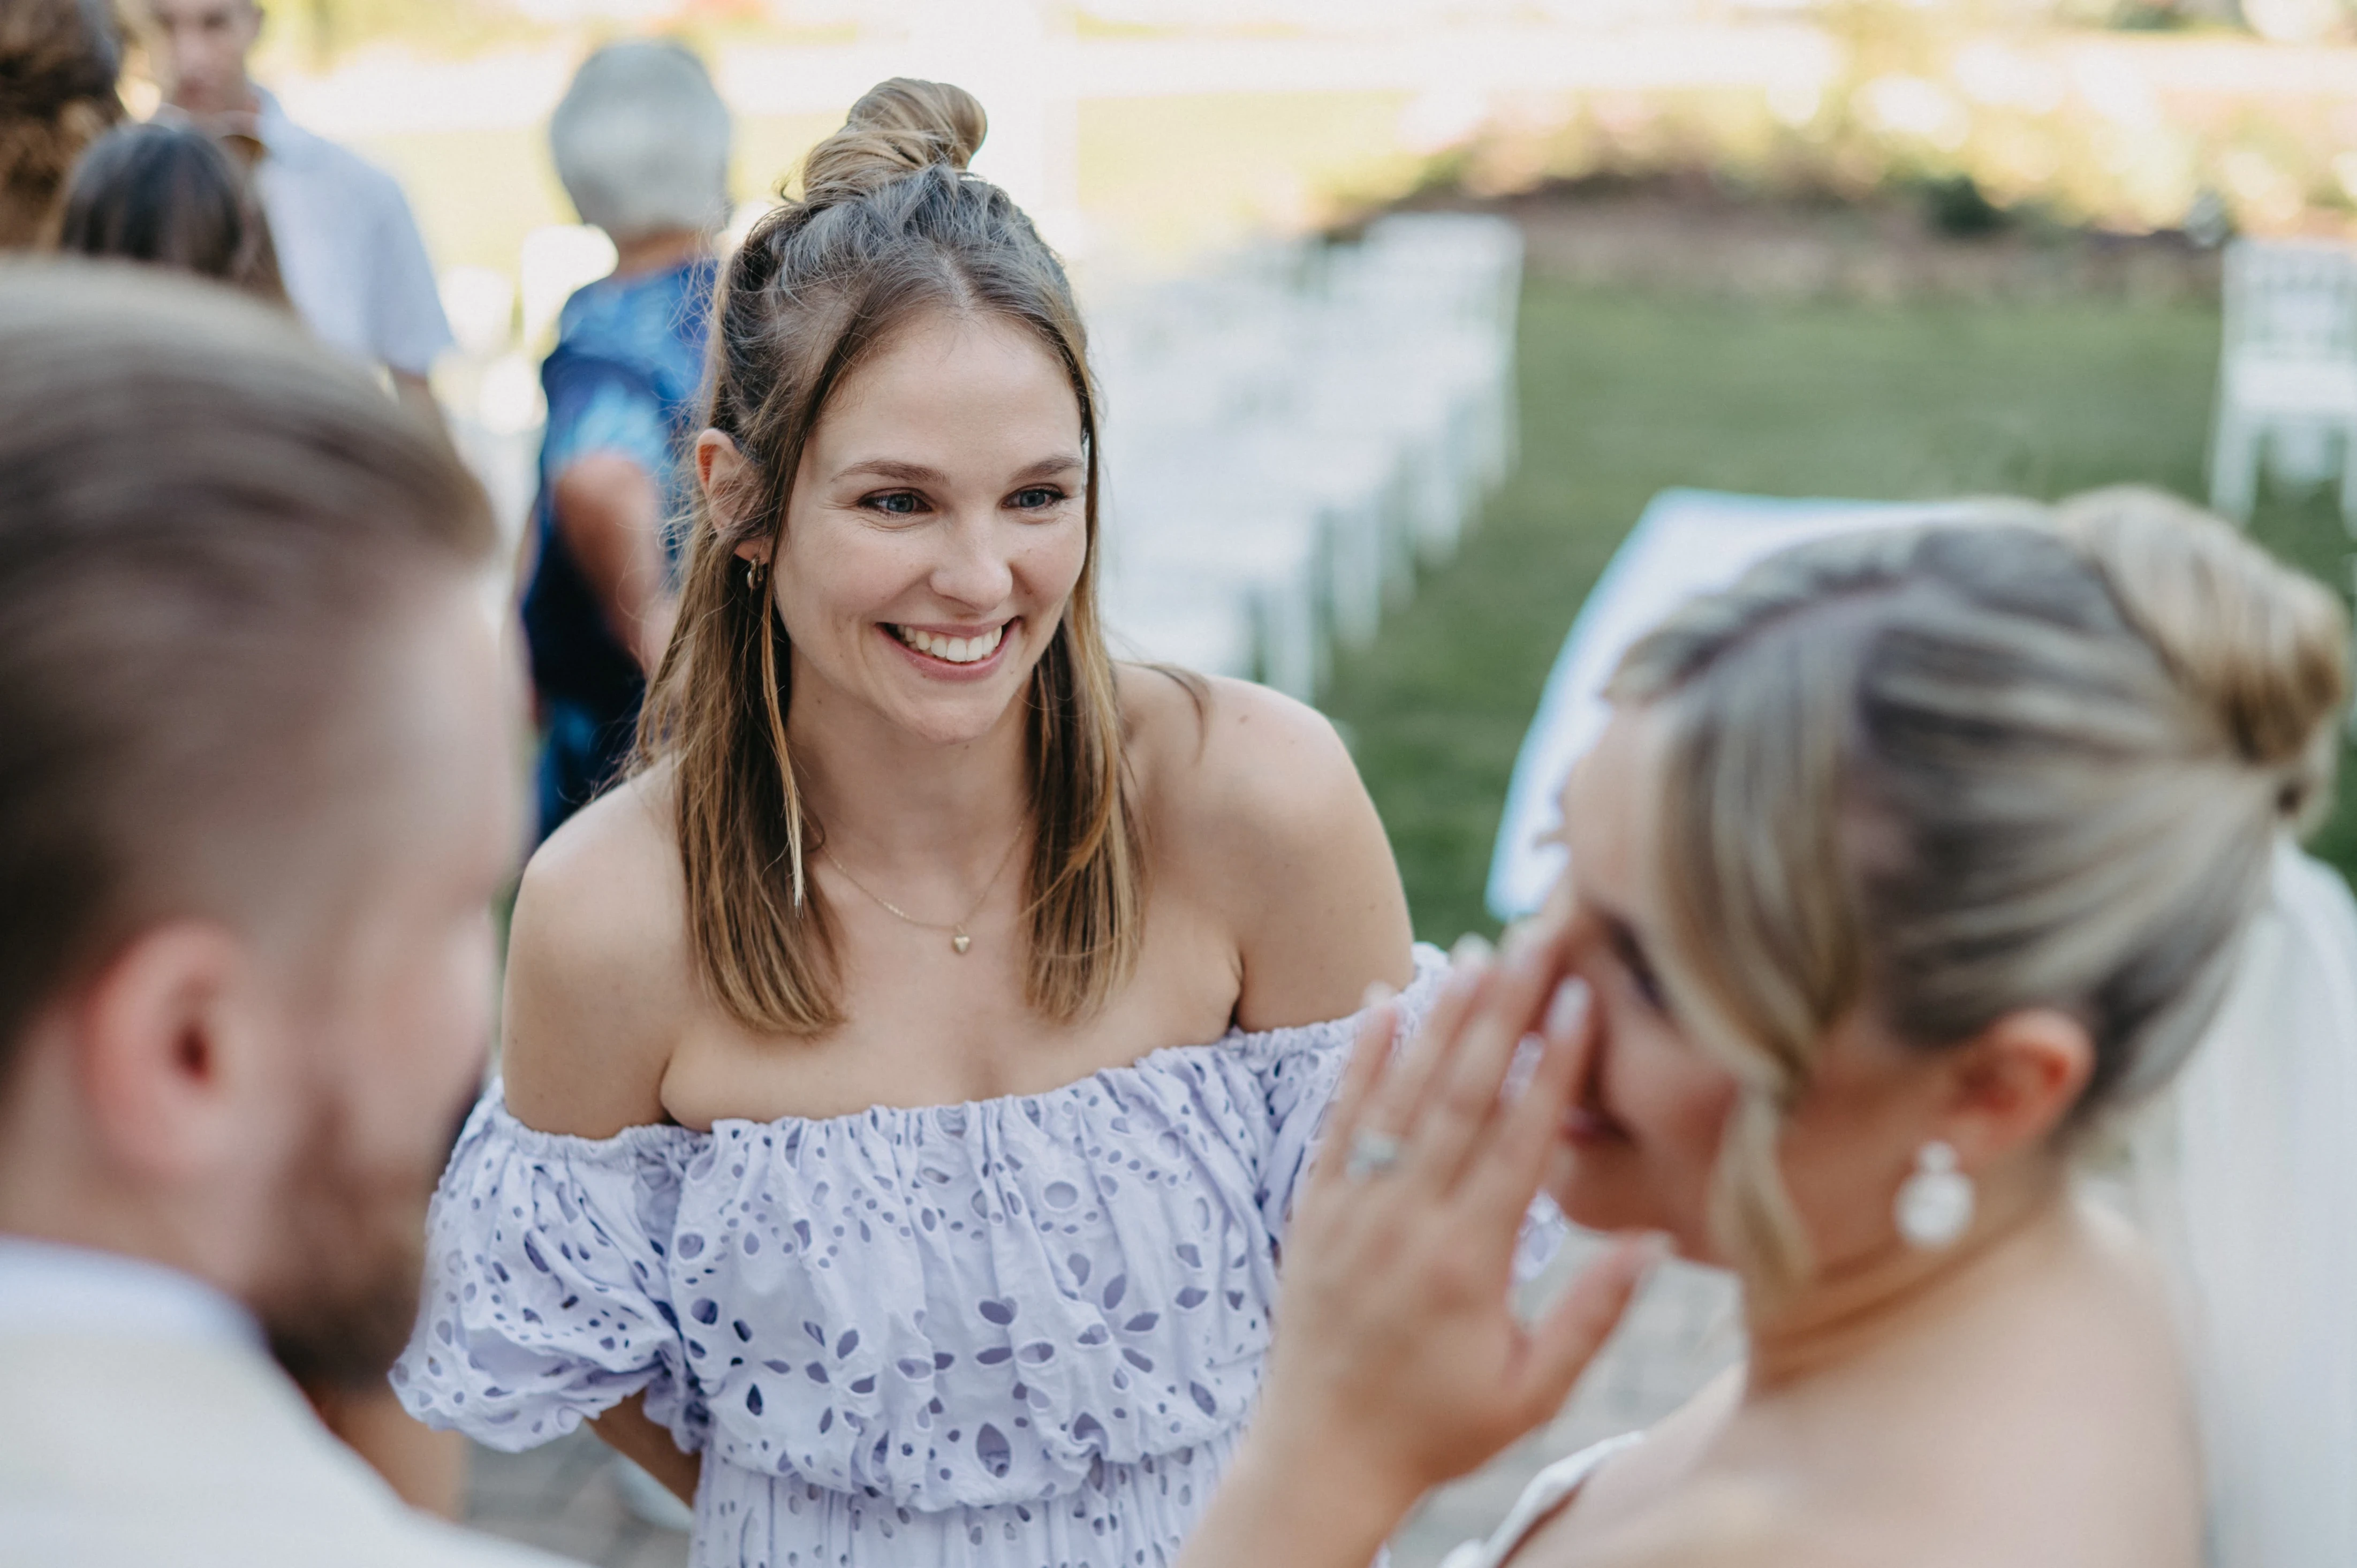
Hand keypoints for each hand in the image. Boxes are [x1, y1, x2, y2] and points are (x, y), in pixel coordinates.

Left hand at [1179, 922, 1658, 1566]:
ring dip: (1440, 1020)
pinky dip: (1360, 1058)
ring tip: (1477, 953)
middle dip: (1504, 1013)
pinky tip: (1382, 1002)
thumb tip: (1658, 1240)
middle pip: (1462, 1096)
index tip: (1582, 999)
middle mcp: (1407, 1222)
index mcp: (1468, 1262)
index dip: (1553, 1066)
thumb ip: (1591, 1315)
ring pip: (1401, 1095)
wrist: (1321, 1455)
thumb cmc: (1439, 1430)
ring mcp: (1353, 1209)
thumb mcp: (1532, 1393)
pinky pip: (1339, 1120)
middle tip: (1536, 941)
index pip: (1520, 1141)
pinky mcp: (1313, 1208)